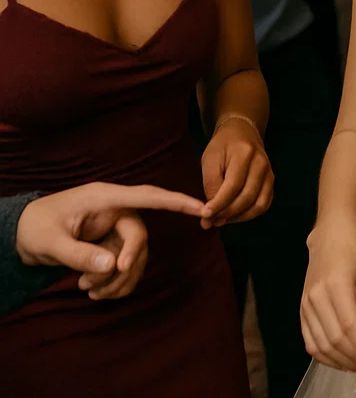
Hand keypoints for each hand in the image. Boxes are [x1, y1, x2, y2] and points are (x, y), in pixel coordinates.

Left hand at [15, 182, 205, 300]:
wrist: (21, 235)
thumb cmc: (35, 229)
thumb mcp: (51, 243)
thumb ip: (80, 254)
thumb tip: (114, 266)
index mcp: (105, 199)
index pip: (148, 196)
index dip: (176, 202)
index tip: (201, 209)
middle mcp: (116, 211)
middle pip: (139, 236)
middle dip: (127, 263)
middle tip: (98, 285)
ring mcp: (115, 229)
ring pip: (135, 256)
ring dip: (116, 280)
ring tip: (87, 291)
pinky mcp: (112, 245)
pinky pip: (126, 267)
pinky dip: (115, 284)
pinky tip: (94, 291)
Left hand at [201, 118, 273, 228]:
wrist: (242, 132)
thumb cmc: (222, 145)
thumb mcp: (210, 160)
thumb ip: (210, 185)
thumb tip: (210, 214)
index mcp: (244, 154)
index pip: (233, 185)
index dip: (219, 204)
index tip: (205, 217)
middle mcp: (261, 164)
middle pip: (247, 197)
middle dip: (227, 213)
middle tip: (211, 222)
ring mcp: (269, 173)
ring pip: (258, 204)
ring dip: (238, 217)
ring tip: (222, 220)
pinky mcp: (271, 181)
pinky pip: (264, 204)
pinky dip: (249, 215)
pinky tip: (235, 216)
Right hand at [301, 216, 355, 372]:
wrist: (330, 234)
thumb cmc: (353, 248)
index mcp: (335, 284)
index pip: (349, 325)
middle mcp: (317, 297)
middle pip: (334, 339)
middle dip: (355, 357)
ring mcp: (306, 304)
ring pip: (320, 344)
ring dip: (340, 361)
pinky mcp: (302, 309)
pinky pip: (309, 341)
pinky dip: (324, 356)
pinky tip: (340, 360)